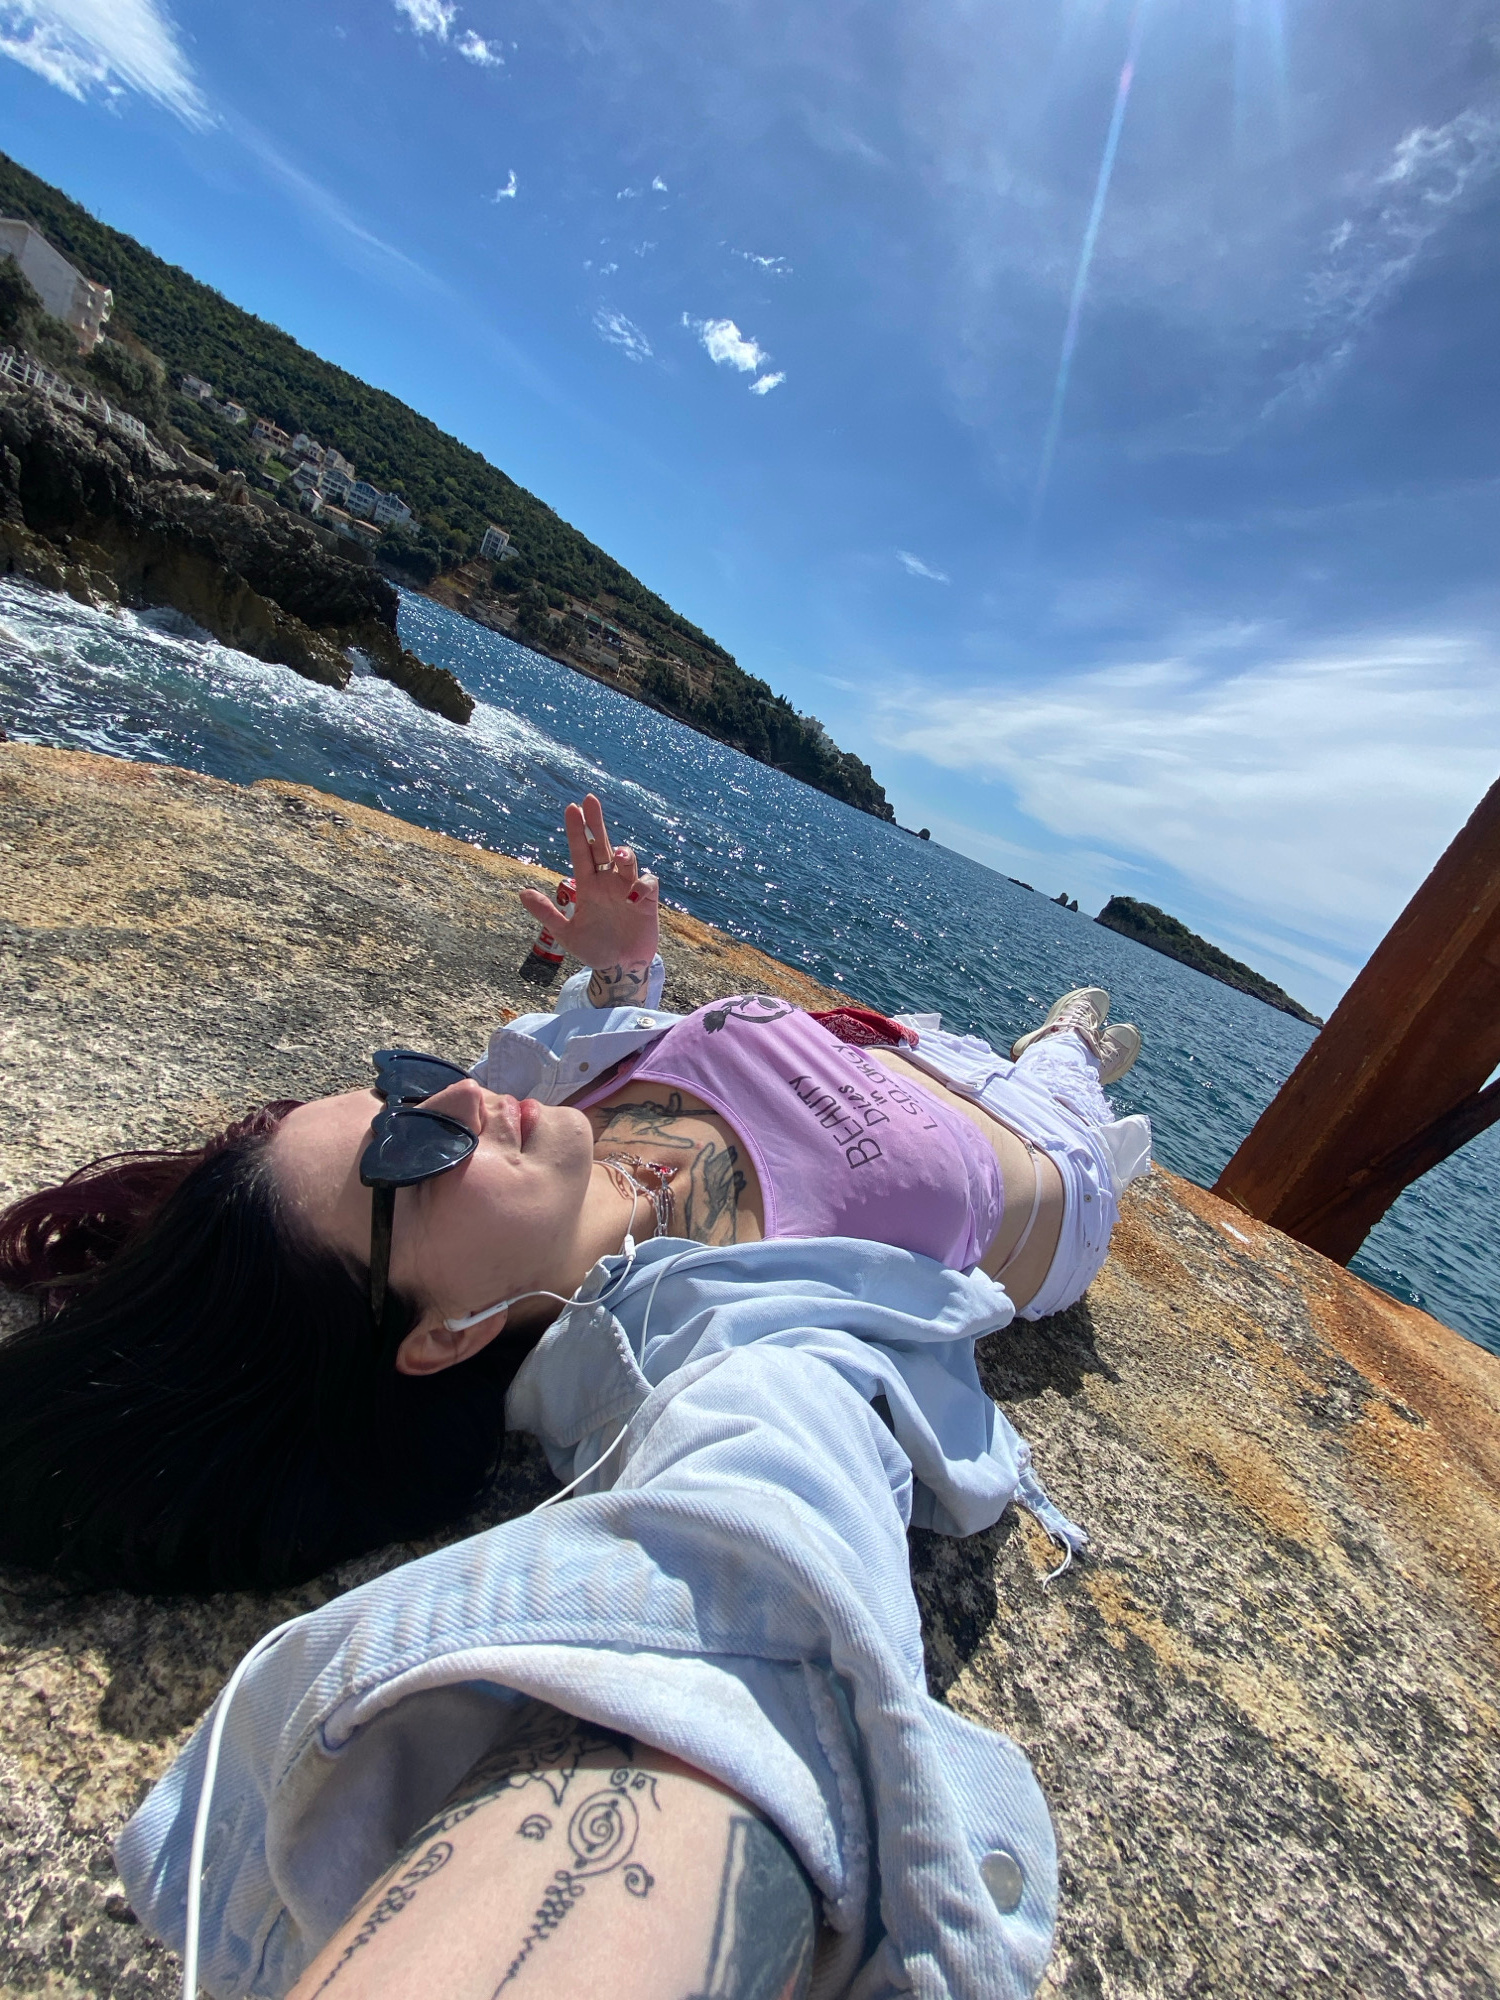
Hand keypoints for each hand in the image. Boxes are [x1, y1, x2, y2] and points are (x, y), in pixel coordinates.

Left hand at [518, 794, 660, 1004]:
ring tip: (620, 855)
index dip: (577, 830)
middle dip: (596, 823)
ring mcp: (627, 889)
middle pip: (602, 845)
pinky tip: (634, 897)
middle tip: (589, 799)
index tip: (572, 808)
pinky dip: (642, 885)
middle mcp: (607, 882)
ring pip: (627, 861)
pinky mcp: (647, 902)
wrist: (620, 968)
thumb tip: (522, 893)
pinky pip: (648, 883)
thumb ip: (547, 913)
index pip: (581, 852)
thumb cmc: (594, 949)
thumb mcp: (566, 934)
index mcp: (588, 886)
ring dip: (625, 854)